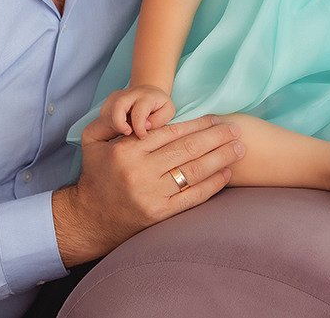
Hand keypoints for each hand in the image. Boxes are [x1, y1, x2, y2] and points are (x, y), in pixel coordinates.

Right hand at [52, 114, 244, 265]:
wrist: (89, 218)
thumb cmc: (96, 175)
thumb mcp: (92, 141)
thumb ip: (110, 120)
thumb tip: (135, 110)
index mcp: (127, 150)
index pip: (170, 132)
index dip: (197, 124)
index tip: (217, 118)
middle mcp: (140, 171)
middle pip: (187, 149)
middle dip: (217, 137)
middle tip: (237, 129)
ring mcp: (151, 194)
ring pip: (194, 171)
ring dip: (221, 158)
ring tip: (240, 148)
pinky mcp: (160, 214)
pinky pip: (192, 197)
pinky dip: (213, 185)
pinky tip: (227, 174)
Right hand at [99, 84, 175, 138]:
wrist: (149, 92)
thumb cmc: (159, 106)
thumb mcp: (167, 112)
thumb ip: (159, 120)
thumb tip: (145, 126)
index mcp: (147, 96)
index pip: (139, 112)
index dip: (139, 127)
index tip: (142, 136)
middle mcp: (130, 93)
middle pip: (117, 106)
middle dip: (119, 124)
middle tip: (127, 133)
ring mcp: (118, 95)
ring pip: (108, 111)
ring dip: (115, 125)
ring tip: (126, 130)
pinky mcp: (110, 100)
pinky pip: (104, 114)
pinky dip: (111, 124)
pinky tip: (121, 127)